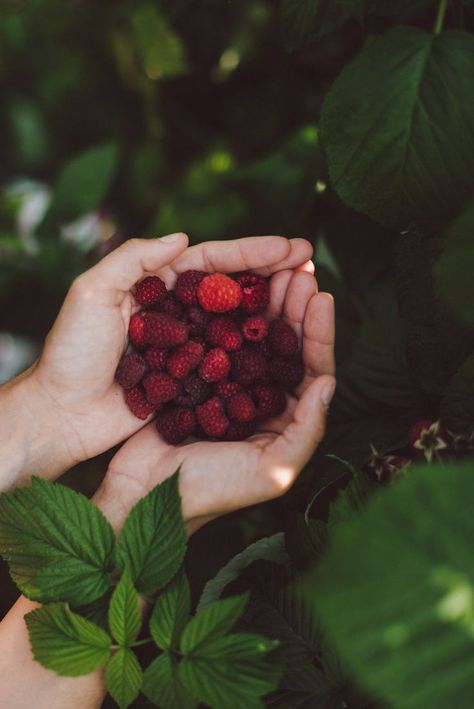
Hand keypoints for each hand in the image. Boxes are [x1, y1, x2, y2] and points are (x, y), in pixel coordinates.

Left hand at [5, 234, 312, 483]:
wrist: (61, 414)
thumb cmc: (70, 353)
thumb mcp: (92, 293)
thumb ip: (133, 260)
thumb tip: (182, 236)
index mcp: (157, 285)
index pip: (213, 261)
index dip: (253, 251)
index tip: (291, 247)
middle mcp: (179, 312)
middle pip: (234, 288)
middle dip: (273, 274)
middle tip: (311, 265)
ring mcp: (189, 346)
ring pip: (239, 323)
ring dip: (273, 310)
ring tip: (309, 298)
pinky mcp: (193, 378)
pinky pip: (231, 361)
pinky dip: (258, 353)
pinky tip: (286, 347)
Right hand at [93, 267, 334, 533]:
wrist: (147, 495)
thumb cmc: (212, 491)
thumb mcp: (270, 471)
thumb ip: (306, 431)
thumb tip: (328, 383)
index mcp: (286, 421)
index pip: (312, 369)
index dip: (318, 333)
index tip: (321, 297)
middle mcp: (262, 400)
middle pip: (286, 346)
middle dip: (295, 307)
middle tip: (299, 270)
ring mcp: (230, 386)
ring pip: (255, 337)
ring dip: (267, 303)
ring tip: (276, 270)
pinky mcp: (200, 378)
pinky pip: (220, 339)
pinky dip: (229, 314)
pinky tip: (232, 290)